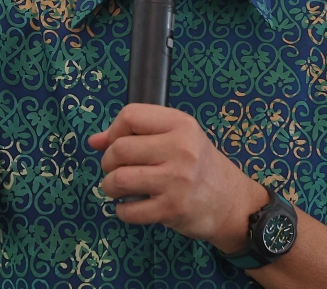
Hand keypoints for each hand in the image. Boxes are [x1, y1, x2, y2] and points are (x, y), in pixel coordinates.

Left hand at [88, 103, 268, 252]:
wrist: (232, 203)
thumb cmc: (200, 166)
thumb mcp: (177, 139)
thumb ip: (137, 134)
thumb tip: (94, 141)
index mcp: (181, 124)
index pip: (130, 115)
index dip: (114, 130)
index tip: (118, 142)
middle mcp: (180, 148)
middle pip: (119, 148)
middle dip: (108, 162)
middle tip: (116, 169)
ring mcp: (176, 180)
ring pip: (118, 179)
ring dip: (110, 187)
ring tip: (119, 189)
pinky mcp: (172, 209)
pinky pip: (128, 210)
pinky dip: (122, 210)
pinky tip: (131, 206)